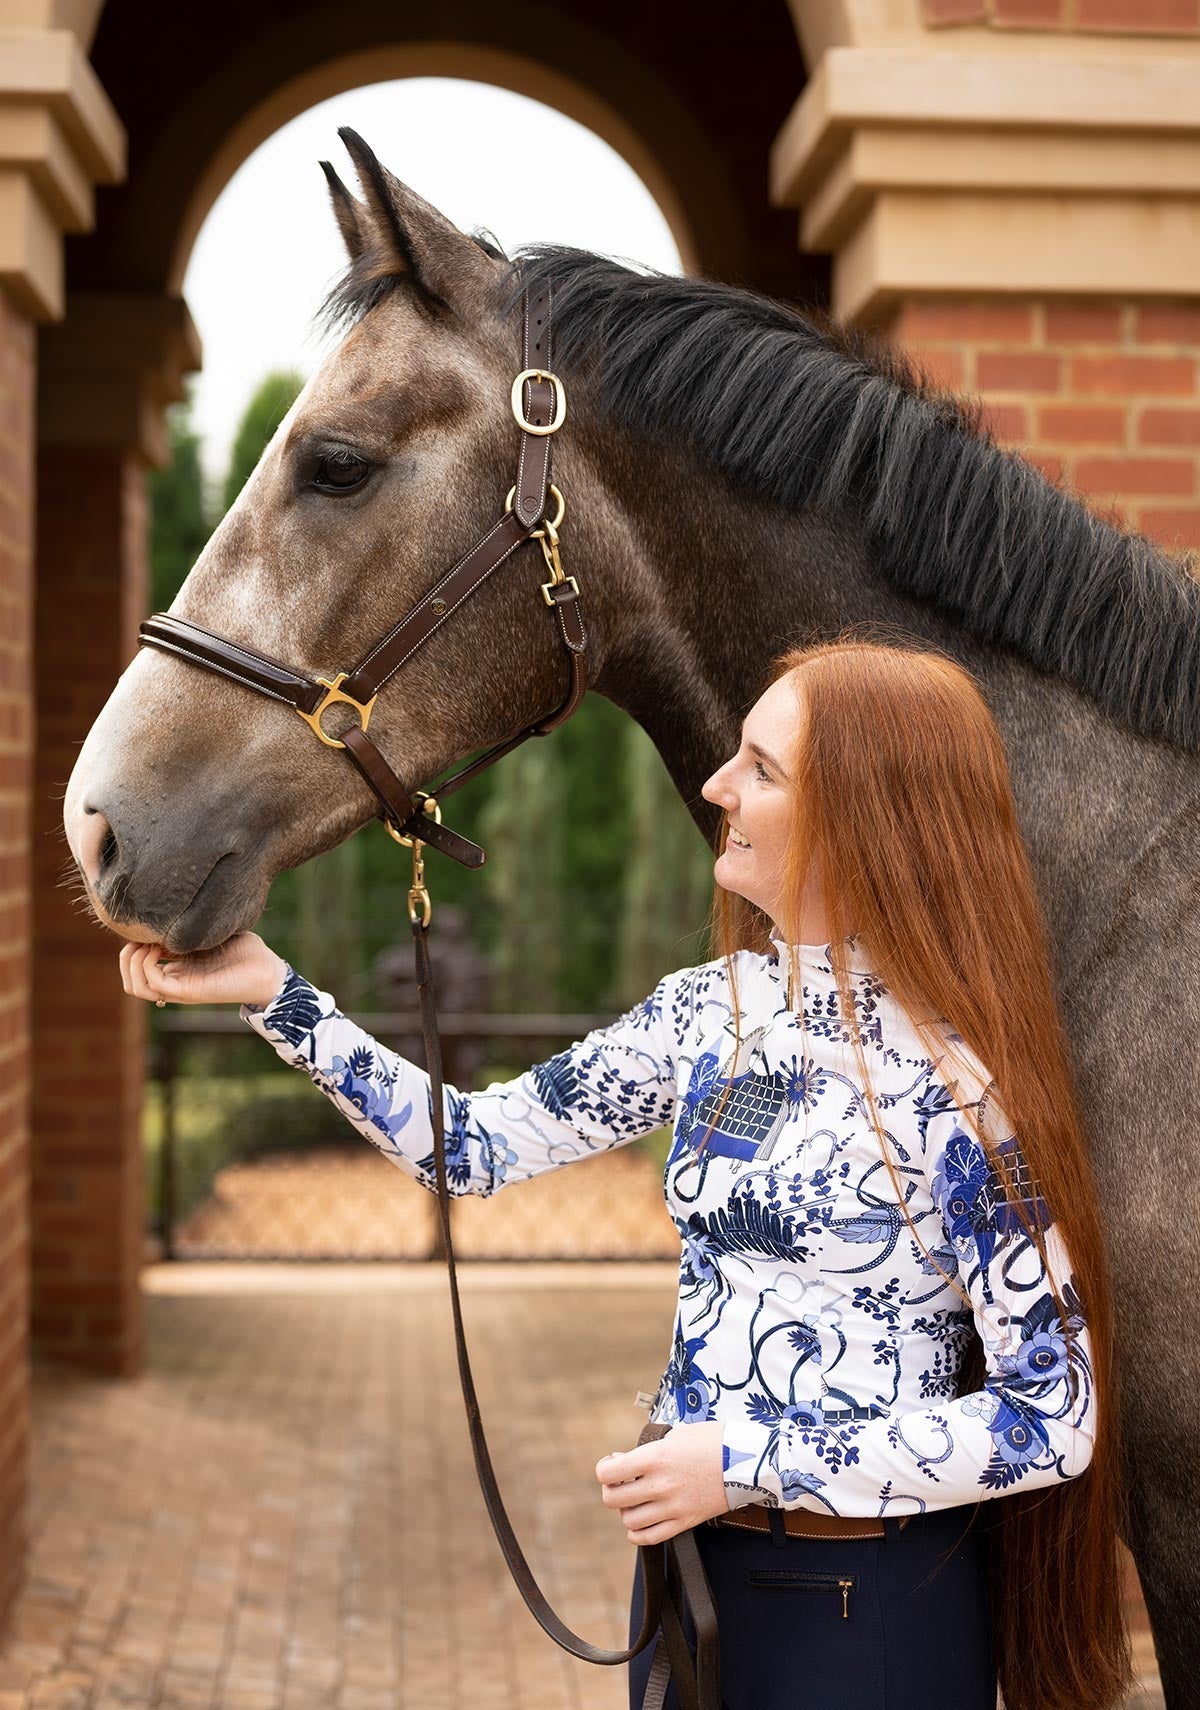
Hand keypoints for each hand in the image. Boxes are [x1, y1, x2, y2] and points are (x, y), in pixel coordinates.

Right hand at [119, 931, 288, 1009]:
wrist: (268, 969)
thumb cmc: (245, 949)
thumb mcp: (208, 933)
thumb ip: (185, 929)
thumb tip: (162, 917)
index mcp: (178, 967)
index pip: (138, 967)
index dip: (132, 947)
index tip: (143, 928)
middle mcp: (176, 980)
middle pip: (130, 982)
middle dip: (126, 958)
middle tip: (138, 939)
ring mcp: (180, 988)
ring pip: (136, 988)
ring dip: (132, 963)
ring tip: (145, 945)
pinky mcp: (189, 992)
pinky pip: (154, 985)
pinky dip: (147, 966)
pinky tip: (156, 949)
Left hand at [596, 1421, 728, 1545]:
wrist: (747, 1461)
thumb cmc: (712, 1441)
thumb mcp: (676, 1434)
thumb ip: (649, 1450)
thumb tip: (624, 1461)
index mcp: (655, 1457)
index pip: (608, 1473)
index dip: (604, 1469)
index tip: (613, 1463)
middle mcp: (660, 1484)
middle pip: (613, 1499)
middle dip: (611, 1490)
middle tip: (621, 1482)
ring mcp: (672, 1507)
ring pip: (629, 1521)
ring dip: (626, 1510)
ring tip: (636, 1499)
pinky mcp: (684, 1522)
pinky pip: (649, 1537)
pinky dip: (637, 1533)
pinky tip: (641, 1520)